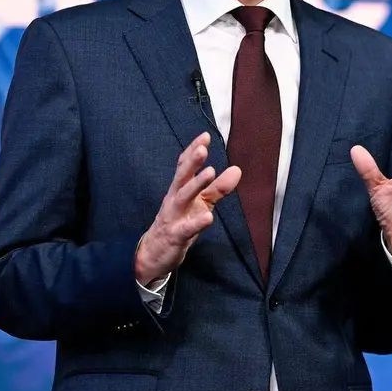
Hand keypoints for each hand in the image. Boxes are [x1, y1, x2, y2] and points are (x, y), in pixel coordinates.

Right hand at [135, 133, 241, 285]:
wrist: (154, 254)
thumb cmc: (179, 223)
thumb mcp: (201, 204)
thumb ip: (218, 188)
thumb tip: (237, 169)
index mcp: (179, 190)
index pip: (184, 167)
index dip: (193, 151)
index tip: (205, 136)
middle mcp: (173, 200)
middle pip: (181, 178)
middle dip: (192, 163)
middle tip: (202, 149)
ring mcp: (173, 217)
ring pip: (182, 198)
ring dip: (195, 185)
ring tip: (210, 172)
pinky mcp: (175, 236)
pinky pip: (186, 229)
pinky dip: (197, 223)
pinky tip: (209, 217)